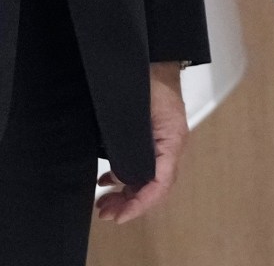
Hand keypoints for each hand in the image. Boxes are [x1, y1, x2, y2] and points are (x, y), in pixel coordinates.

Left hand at [95, 63, 187, 222]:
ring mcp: (162, 143)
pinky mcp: (152, 138)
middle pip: (153, 187)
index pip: (159, 184)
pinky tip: (107, 180)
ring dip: (125, 193)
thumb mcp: (135, 114)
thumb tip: (118, 175)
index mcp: (171, 141)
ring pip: (146, 179)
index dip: (139, 204)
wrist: (153, 57)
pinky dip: (124, 177)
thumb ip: (130, 146)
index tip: (120, 216)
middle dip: (128, 204)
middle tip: (104, 213)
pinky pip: (142, 165)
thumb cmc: (148, 78)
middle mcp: (170, 146)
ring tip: (103, 203)